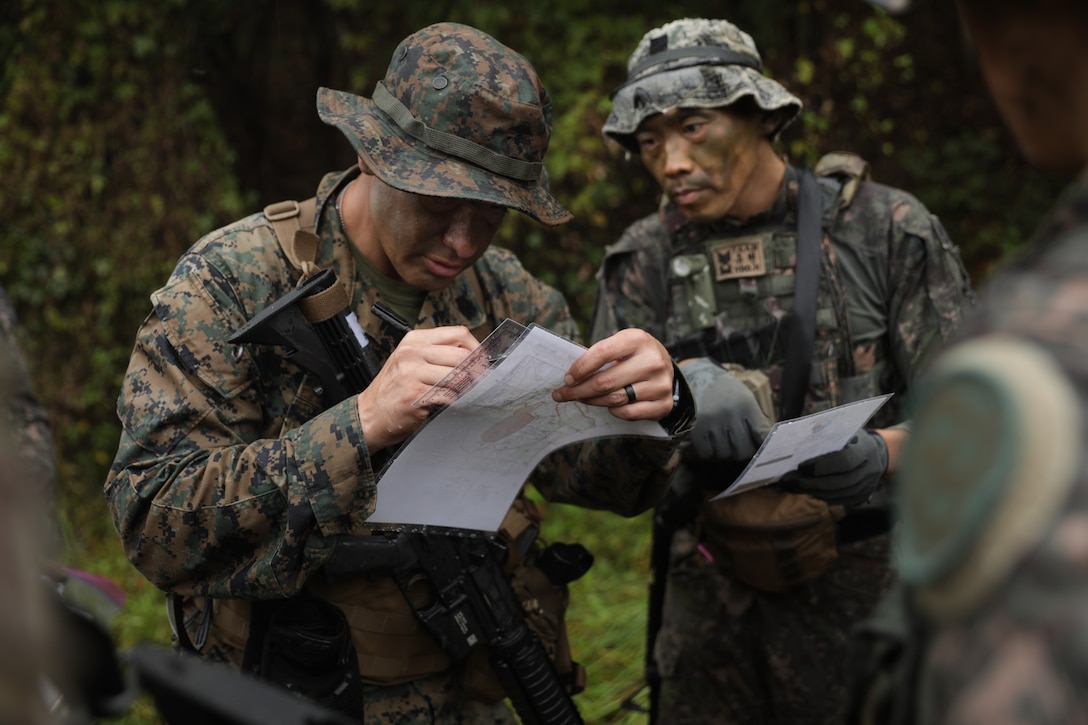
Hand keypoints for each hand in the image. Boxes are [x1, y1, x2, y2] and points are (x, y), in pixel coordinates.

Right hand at [356, 326, 477, 450]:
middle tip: (482, 382)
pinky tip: (453, 404)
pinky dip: (456, 401)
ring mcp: (412, 374)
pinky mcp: (415, 396)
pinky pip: (448, 396)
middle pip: (462, 355)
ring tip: (467, 394)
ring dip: (468, 388)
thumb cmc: (393, 390)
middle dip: (477, 371)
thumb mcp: (410, 361)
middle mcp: (412, 353)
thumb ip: (437, 354)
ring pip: (458, 376)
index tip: (483, 362)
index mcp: (414, 340)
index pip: (458, 334)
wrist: (368, 415)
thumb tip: (474, 357)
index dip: (477, 349)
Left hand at [551, 328, 674, 421]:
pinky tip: (609, 405)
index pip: (602, 353)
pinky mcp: (663, 404)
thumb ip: (599, 356)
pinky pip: (628, 413)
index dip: (580, 368)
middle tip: (563, 394)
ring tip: (582, 398)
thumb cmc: (634, 355)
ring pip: (615, 399)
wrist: (666, 367)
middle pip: (605, 381)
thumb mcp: (621, 345)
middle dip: (579, 390)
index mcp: (638, 339)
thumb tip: (570, 377)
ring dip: (592, 401)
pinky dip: (614, 411)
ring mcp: (660, 384)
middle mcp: (652, 361)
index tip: (567, 379)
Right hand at [680, 357, 770, 460]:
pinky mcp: (695, 428)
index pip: (762, 434)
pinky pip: (707, 453)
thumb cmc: (727, 392)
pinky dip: (709, 451)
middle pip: (743, 451)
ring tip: (724, 441)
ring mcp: (712, 421)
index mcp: (746, 405)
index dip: (765, 447)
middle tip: (740, 446)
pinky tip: (710, 442)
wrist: (699, 376)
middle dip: (742, 451)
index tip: (765, 452)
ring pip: (725, 454)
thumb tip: (765, 446)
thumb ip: (756, 421)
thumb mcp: (746, 399)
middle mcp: (730, 413)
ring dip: (725, 451)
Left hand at [777, 429, 888, 506]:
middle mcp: (869, 471)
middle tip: (790, 481)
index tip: (800, 467)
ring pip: (838, 495)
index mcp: (865, 451)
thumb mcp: (845, 431)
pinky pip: (840, 501)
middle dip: (811, 483)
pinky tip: (807, 491)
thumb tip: (799, 444)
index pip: (843, 462)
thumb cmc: (854, 439)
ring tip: (793, 487)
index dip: (821, 467)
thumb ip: (827, 437)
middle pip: (839, 483)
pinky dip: (822, 497)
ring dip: (813, 492)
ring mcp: (867, 487)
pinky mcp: (862, 497)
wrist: (879, 454)